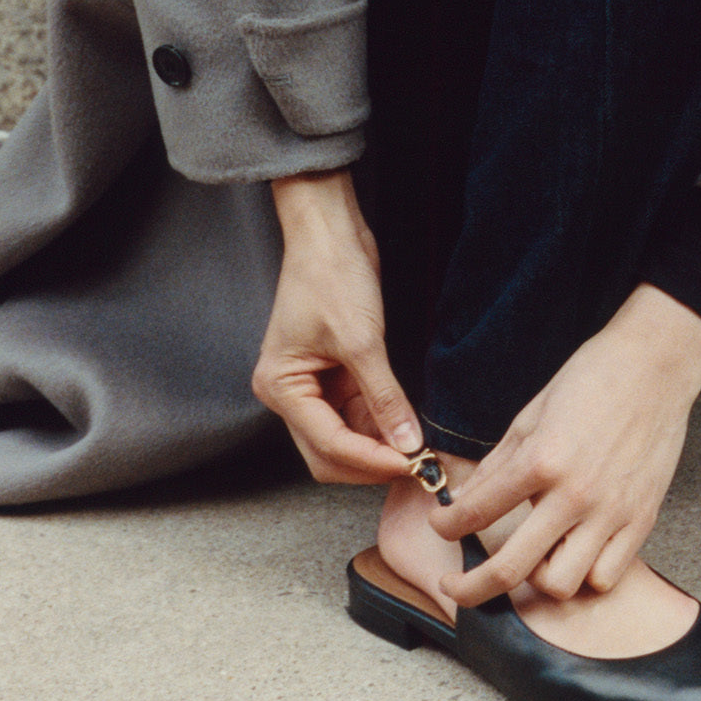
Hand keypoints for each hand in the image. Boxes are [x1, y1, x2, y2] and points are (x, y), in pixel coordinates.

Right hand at [253, 169, 422, 484]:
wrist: (330, 234)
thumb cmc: (331, 276)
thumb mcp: (362, 341)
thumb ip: (385, 398)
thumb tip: (409, 444)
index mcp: (281, 387)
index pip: (328, 444)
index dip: (371, 460)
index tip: (412, 465)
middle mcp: (290, 393)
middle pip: (330, 453)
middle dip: (372, 462)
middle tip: (417, 466)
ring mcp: (311, 387)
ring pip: (345, 439)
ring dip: (379, 446)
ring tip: (419, 450)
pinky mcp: (334, 376)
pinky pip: (357, 415)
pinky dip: (381, 424)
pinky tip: (408, 427)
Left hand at [429, 283, 700, 605]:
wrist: (655, 366)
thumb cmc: (591, 382)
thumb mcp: (530, 416)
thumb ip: (494, 466)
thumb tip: (460, 502)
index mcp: (541, 460)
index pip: (477, 513)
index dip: (447, 527)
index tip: (441, 527)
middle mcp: (575, 495)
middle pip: (511, 569)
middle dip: (470, 588)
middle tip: (455, 586)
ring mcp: (612, 512)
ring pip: (560, 584)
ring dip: (535, 578)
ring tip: (529, 557)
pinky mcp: (642, 520)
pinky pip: (605, 576)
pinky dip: (582, 575)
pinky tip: (571, 553)